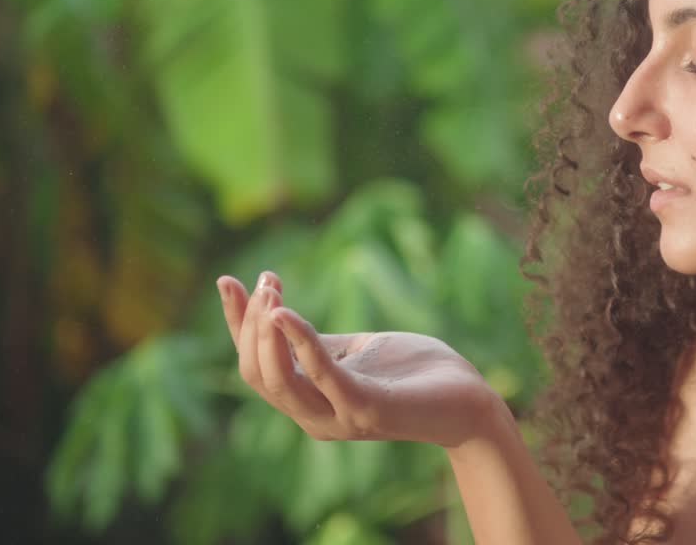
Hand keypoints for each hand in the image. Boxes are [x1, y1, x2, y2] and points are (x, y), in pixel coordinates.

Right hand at [217, 271, 499, 447]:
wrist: (469, 400)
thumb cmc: (415, 373)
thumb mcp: (357, 350)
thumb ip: (319, 345)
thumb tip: (280, 316)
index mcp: (308, 400)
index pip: (253, 365)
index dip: (235, 324)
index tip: (226, 280)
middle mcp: (313, 416)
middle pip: (256, 373)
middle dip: (248, 322)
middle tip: (265, 278)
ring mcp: (337, 418)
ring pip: (276, 379)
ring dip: (266, 331)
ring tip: (271, 289)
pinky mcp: (365, 409)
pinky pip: (320, 374)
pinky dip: (298, 342)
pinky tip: (285, 313)